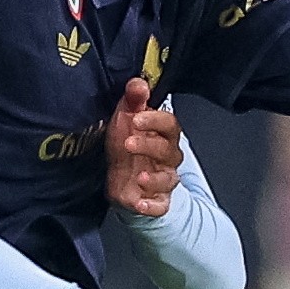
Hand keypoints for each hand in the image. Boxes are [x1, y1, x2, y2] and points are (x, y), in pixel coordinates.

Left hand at [103, 77, 181, 217]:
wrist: (120, 179)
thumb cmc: (126, 146)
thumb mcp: (125, 119)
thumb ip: (133, 100)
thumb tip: (138, 82)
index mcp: (162, 134)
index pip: (169, 124)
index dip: (155, 120)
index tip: (137, 117)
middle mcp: (167, 157)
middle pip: (168, 150)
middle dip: (149, 145)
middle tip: (128, 142)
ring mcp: (163, 179)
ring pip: (168, 178)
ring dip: (153, 178)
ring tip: (138, 176)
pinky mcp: (157, 200)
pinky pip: (161, 205)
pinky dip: (152, 206)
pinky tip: (140, 204)